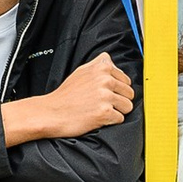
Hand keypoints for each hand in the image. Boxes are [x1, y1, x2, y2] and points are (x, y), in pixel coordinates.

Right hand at [2, 54, 135, 145]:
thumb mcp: (81, 71)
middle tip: (101, 102)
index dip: (117, 89)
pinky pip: (120, 118)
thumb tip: (111, 61)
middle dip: (119, 100)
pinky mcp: (105, 112)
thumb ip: (98, 64)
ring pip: (128, 106)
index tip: (104, 92)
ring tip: (100, 109)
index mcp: (101, 67)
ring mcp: (105, 96)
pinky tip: (97, 117)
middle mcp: (105, 79)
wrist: (52, 112)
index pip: (126, 80)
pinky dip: (110, 121)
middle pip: (130, 93)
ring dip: (116, 111)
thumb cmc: (66, 95)